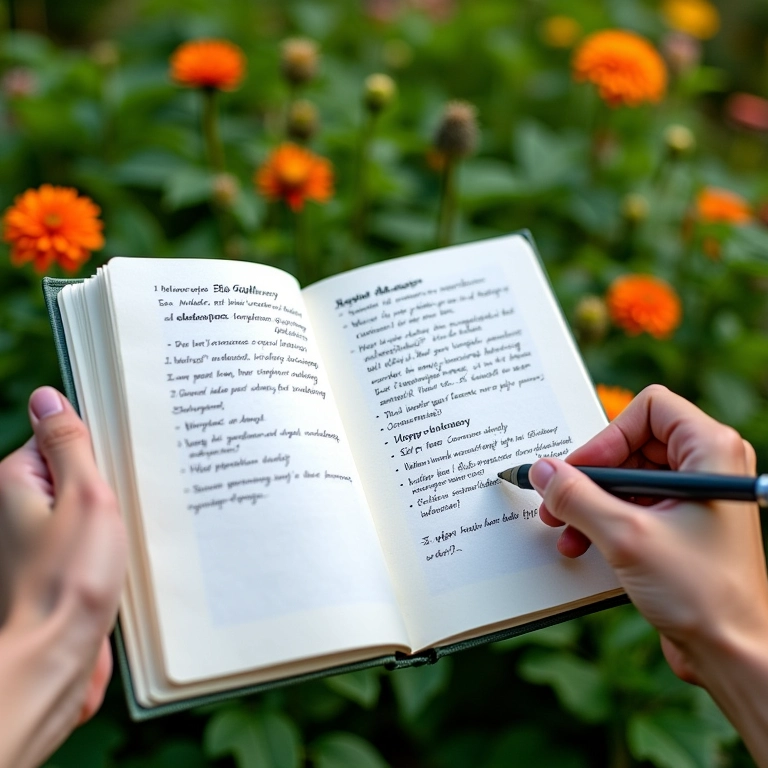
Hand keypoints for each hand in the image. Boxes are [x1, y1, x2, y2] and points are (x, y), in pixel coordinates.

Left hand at [0, 387, 125, 767]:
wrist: (59, 657)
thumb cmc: (71, 577)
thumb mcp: (84, 495)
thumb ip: (69, 444)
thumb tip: (47, 397)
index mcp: (18, 482)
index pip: (60, 436)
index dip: (98, 440)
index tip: (129, 449)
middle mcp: (20, 509)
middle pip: (76, 471)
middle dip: (112, 477)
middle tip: (139, 487)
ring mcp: (39, 541)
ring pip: (87, 506)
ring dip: (116, 509)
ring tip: (138, 519)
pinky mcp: (59, 567)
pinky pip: (90, 536)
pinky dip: (112, 536)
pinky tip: (133, 546)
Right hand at [529, 385, 767, 766]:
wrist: (733, 653)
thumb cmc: (703, 593)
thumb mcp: (624, 536)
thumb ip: (576, 496)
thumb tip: (542, 470)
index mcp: (711, 452)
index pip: (650, 408)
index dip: (608, 435)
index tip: (581, 469)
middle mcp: (707, 467)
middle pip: (633, 442)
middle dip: (590, 475)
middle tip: (557, 498)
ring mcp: (695, 497)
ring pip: (628, 477)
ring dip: (590, 501)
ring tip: (562, 528)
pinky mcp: (683, 524)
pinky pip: (634, 504)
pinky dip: (604, 519)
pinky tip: (581, 544)